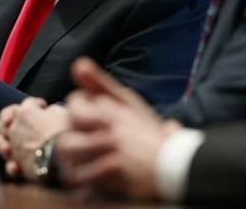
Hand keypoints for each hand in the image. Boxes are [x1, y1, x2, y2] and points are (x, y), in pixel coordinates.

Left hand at [0, 97, 69, 179]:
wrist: (61, 158)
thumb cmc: (63, 134)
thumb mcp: (63, 114)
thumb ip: (53, 111)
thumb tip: (51, 112)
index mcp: (26, 112)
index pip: (29, 103)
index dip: (37, 104)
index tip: (43, 108)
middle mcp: (15, 128)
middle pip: (4, 119)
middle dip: (11, 119)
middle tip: (24, 122)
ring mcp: (13, 147)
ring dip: (3, 143)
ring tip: (12, 145)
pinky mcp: (16, 165)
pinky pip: (8, 165)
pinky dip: (12, 165)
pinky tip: (18, 165)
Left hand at [54, 58, 180, 199]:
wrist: (176, 165)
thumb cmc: (148, 136)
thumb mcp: (128, 104)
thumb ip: (101, 85)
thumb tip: (78, 64)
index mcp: (114, 106)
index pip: (75, 100)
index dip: (77, 112)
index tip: (86, 123)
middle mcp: (112, 122)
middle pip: (71, 118)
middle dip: (71, 132)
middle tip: (81, 146)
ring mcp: (113, 145)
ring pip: (69, 145)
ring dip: (71, 156)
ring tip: (81, 164)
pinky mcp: (114, 169)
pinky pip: (82, 174)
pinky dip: (82, 180)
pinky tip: (90, 181)